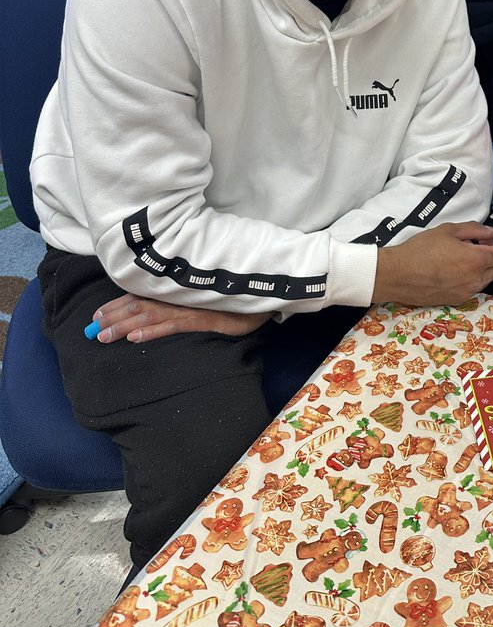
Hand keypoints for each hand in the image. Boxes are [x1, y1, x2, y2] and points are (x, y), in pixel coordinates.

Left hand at [91, 293, 270, 343]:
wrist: (266, 295)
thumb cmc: (235, 298)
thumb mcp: (205, 298)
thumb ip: (184, 299)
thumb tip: (157, 309)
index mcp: (179, 289)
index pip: (142, 295)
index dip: (117, 303)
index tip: (97, 313)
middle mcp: (181, 295)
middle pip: (140, 304)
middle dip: (114, 317)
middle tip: (92, 329)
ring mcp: (192, 306)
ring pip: (151, 315)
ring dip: (125, 325)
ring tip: (104, 336)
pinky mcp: (205, 318)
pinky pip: (174, 325)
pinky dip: (152, 331)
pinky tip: (135, 337)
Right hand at [373, 222, 492, 307]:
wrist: (397, 275)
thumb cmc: (420, 249)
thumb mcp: (448, 230)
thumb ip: (474, 230)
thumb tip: (491, 234)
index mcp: (476, 260)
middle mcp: (476, 280)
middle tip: (482, 243)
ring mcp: (467, 293)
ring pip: (488, 279)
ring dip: (485, 266)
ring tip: (465, 254)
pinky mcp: (457, 300)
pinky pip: (474, 287)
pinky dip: (473, 276)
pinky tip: (456, 267)